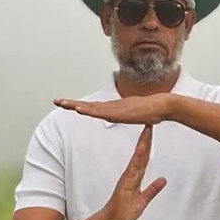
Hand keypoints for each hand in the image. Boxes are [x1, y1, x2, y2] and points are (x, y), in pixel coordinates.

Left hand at [55, 94, 173, 125]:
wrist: (163, 106)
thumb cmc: (153, 110)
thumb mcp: (137, 116)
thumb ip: (131, 116)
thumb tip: (128, 118)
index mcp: (114, 109)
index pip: (93, 108)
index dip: (79, 106)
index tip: (67, 104)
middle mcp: (112, 107)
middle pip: (88, 105)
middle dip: (71, 103)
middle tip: (56, 101)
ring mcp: (115, 108)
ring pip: (91, 108)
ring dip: (76, 106)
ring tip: (62, 104)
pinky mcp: (119, 112)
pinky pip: (101, 112)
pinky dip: (89, 111)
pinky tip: (79, 110)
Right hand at [99, 124, 166, 219]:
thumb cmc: (124, 212)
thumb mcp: (143, 200)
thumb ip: (152, 189)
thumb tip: (163, 180)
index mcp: (135, 177)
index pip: (144, 158)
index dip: (149, 145)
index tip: (152, 132)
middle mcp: (131, 174)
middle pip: (141, 153)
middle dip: (146, 138)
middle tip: (150, 122)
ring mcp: (128, 177)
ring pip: (137, 157)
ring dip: (143, 143)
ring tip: (147, 129)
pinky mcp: (125, 183)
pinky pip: (133, 167)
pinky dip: (138, 156)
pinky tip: (142, 147)